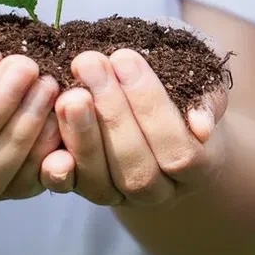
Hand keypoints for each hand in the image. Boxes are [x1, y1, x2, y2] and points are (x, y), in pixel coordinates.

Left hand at [44, 46, 228, 208]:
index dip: (152, 108)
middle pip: (138, 169)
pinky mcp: (85, 190)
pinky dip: (54, 167)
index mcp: (199, 168)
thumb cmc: (186, 90)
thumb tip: (200, 126)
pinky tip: (45, 131)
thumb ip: (209, 96)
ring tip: (68, 90)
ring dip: (81, 134)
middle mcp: (160, 192)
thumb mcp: (205, 82)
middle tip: (89, 62)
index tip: (126, 58)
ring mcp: (121, 196)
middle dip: (112, 113)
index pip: (179, 151)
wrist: (161, 113)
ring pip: (101, 182)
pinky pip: (68, 188)